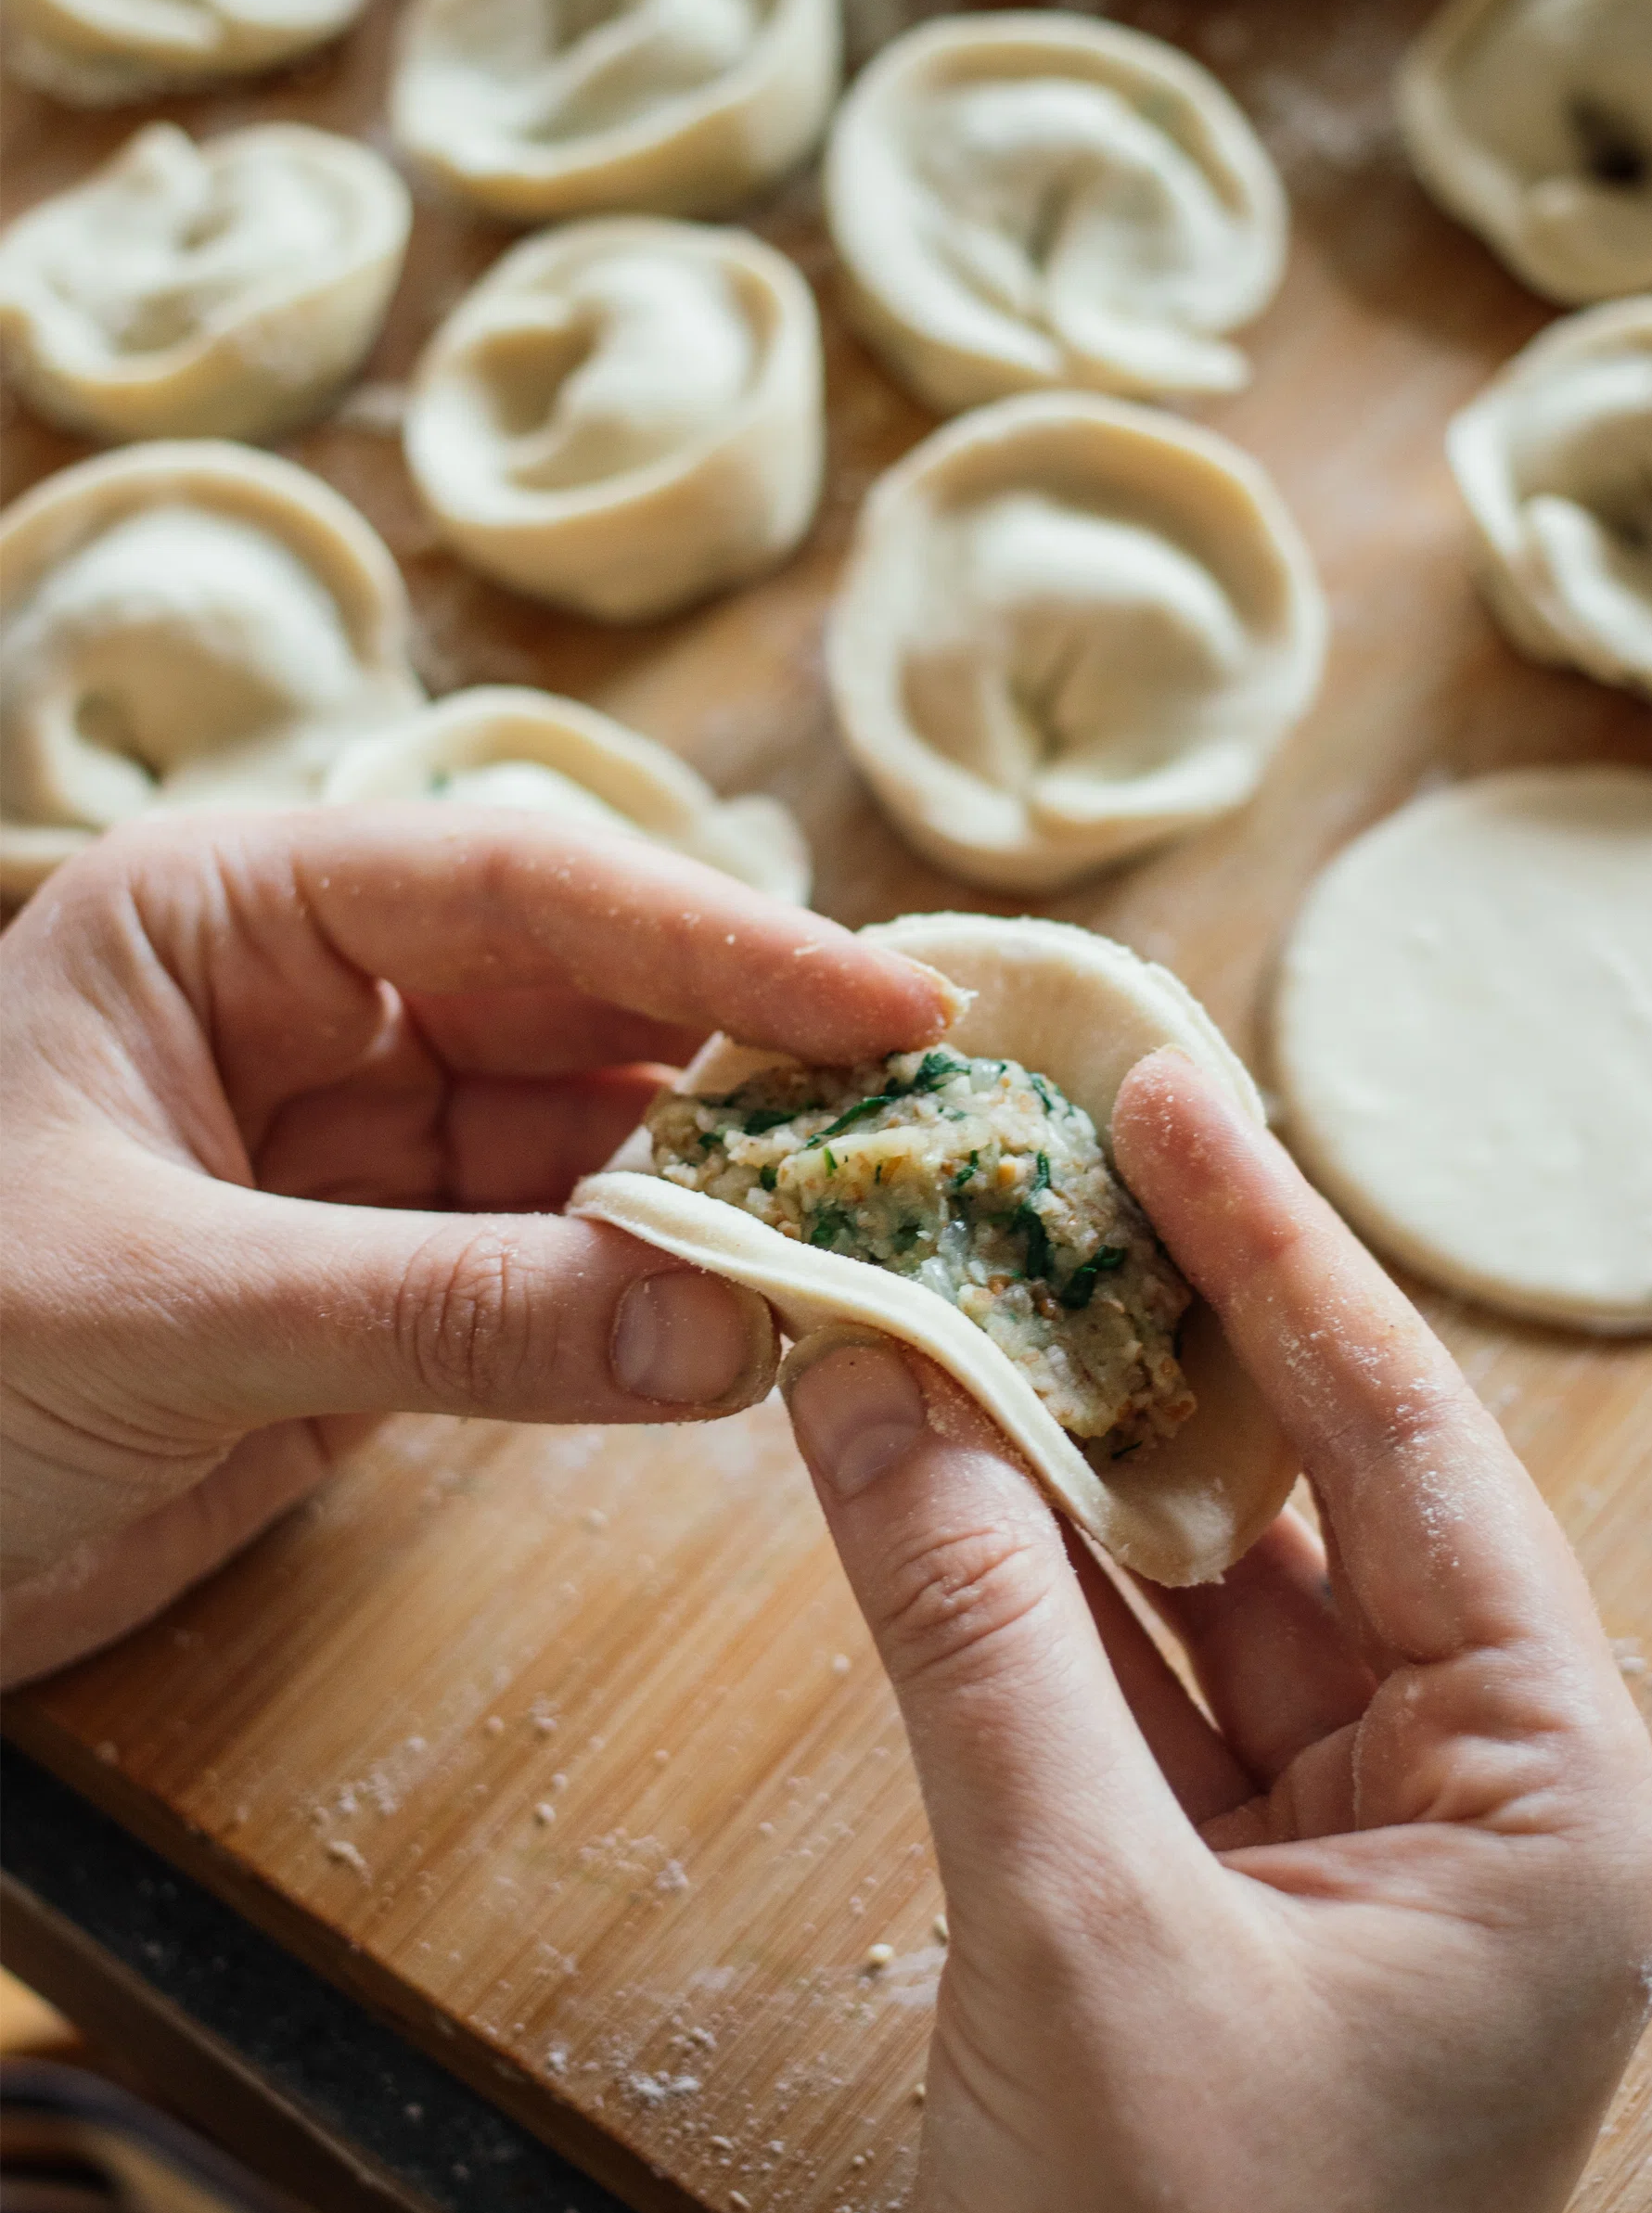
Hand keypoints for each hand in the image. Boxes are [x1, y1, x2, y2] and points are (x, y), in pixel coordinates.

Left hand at [0, 807, 950, 1687]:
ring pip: (598, 1143)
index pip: (523, 883)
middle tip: (930, 1130)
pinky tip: (763, 1325)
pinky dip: (664, 1304)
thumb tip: (736, 1329)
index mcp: (225, 925)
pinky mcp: (384, 1296)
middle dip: (753, 1065)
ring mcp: (355, 1158)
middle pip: (592, 998)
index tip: (895, 999)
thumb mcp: (159, 1316)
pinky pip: (565, 1272)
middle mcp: (312, 1013)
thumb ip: (453, 1315)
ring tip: (875, 1243)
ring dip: (726, 1198)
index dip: (724, 934)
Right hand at [780, 1050, 1651, 2212]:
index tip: (1175, 1096)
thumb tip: (882, 1395)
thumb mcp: (1078, 1935)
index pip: (1418, 1452)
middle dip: (1180, 1343)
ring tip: (966, 1280)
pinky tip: (940, 1472)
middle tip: (1053, 1158)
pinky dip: (1054, 1605)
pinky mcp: (1270, 1911)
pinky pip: (1166, 1707)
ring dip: (1089, 1466)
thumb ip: (980, 1644)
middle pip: (1332, 1504)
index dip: (1286, 1257)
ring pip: (1230, 1599)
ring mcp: (1387, 1856)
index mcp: (1558, 1796)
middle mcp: (1505, 1801)